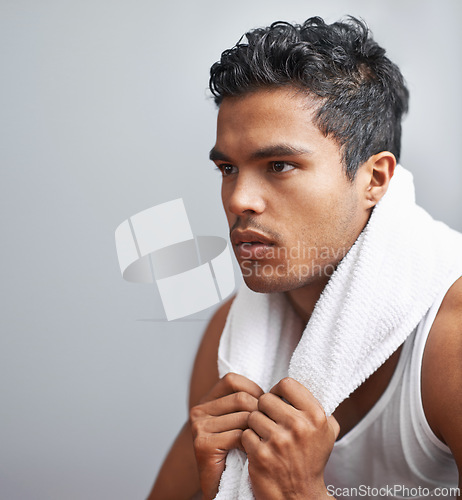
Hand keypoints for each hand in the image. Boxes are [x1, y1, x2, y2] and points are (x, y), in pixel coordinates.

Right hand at [189, 373, 263, 499]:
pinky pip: (238, 436)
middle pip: (240, 398)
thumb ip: (247, 401)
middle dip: (260, 412)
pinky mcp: (203, 445)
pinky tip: (252, 452)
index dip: (253, 391)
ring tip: (262, 441)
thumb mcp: (240, 420)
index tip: (263, 409)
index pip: (233, 381)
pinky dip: (251, 444)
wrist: (219, 487)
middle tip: (268, 428)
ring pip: (243, 416)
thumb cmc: (236, 452)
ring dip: (258, 430)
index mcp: (207, 400)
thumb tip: (277, 387)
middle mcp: (199, 410)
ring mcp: (199, 427)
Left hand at [242, 377, 339, 499]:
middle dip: (264, 410)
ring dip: (256, 426)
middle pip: (266, 398)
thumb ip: (318, 407)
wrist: (299, 497)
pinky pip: (245, 433)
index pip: (287, 384)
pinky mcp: (261, 454)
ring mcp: (279, 441)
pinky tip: (259, 449)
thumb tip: (310, 382)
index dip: (278, 391)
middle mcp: (299, 426)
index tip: (277, 401)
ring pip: (253, 415)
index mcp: (316, 416)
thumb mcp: (326, 432)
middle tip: (269, 422)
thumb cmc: (311, 461)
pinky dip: (249, 441)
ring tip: (265, 437)